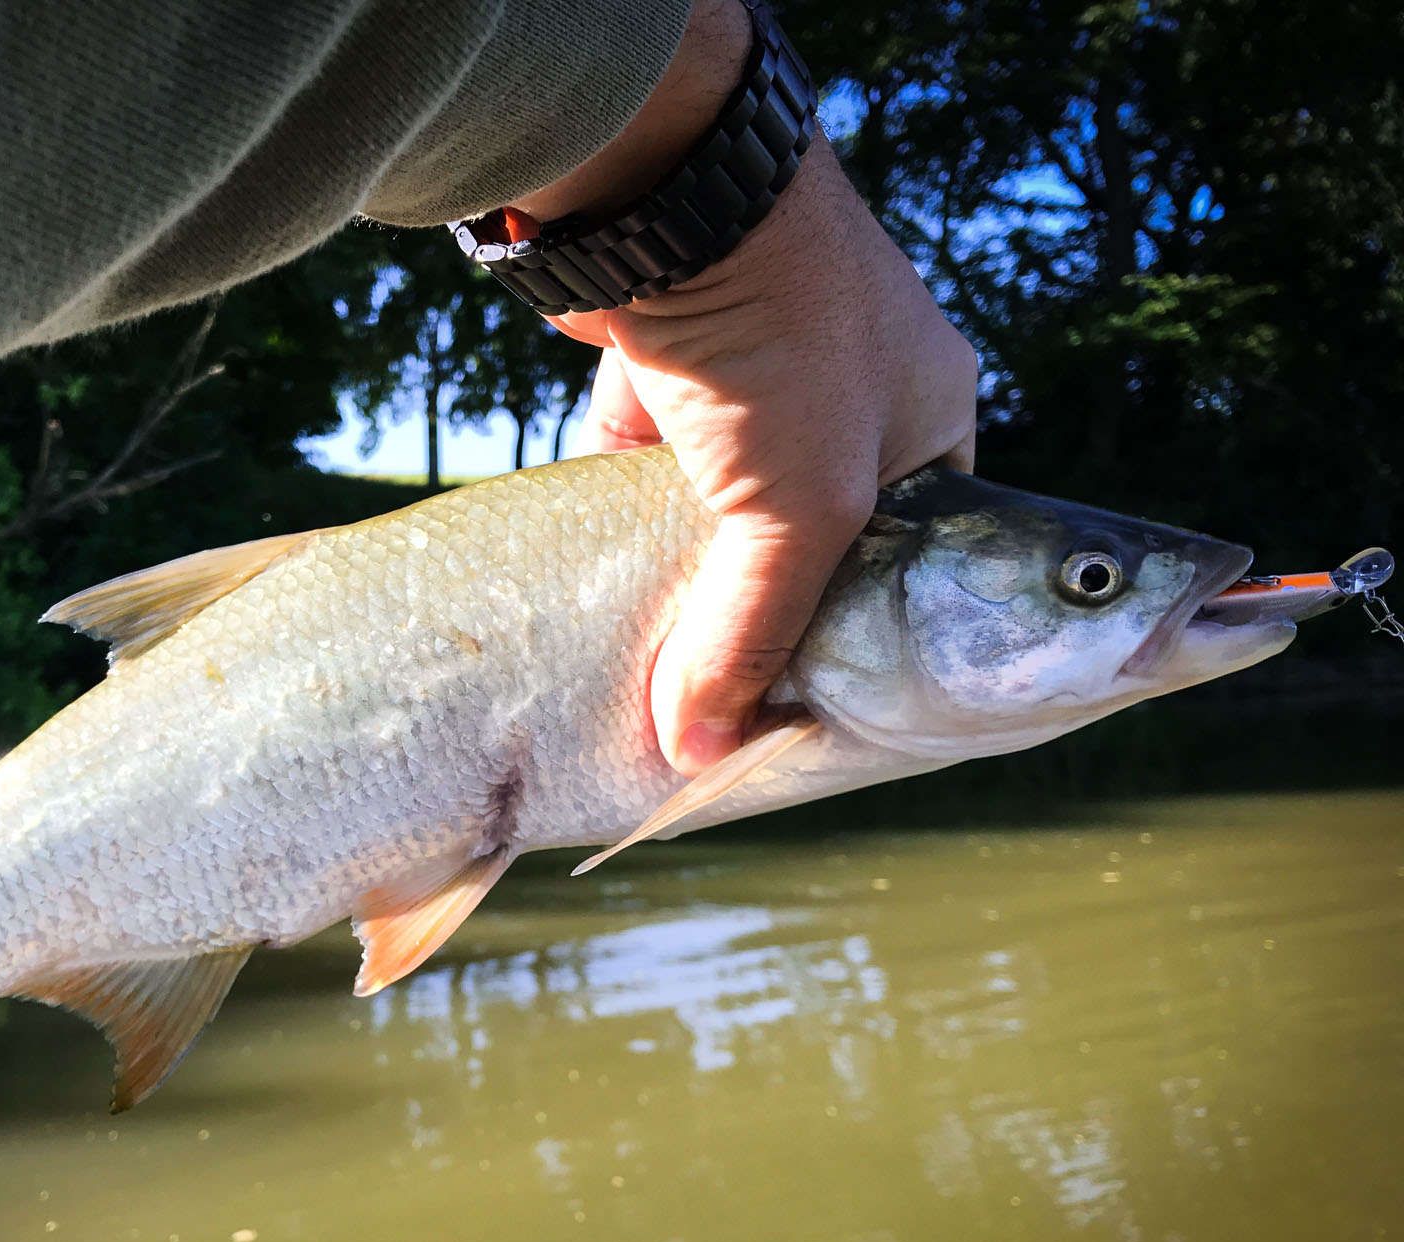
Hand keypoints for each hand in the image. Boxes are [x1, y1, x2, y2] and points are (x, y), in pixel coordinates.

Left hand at [507, 1, 977, 774]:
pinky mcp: (665, 377)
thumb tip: (699, 752)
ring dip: (693, 576)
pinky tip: (608, 596)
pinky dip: (629, 530)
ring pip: (722, 515)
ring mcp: (752, 382)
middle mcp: (847, 396)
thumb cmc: (785, 347)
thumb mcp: (798, 512)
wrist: (668, 197)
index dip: (867, 631)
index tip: (810, 704)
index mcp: (926, 418)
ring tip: (664, 664)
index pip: (912, 557)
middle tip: (729, 696)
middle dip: (768, 612)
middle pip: (808, 543)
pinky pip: (649, 479)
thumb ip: (751, 637)